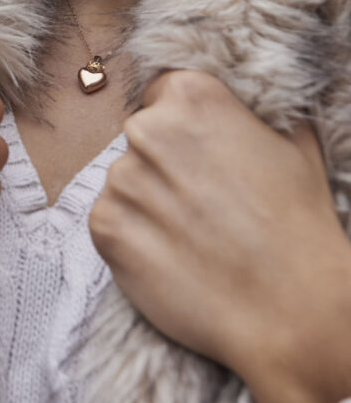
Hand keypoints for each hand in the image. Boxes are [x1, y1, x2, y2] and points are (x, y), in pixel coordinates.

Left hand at [89, 70, 350, 402]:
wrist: (289, 307)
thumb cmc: (298, 225)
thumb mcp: (294, 144)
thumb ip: (254, 115)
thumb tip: (244, 108)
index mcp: (191, 96)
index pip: (163, 95)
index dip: (185, 129)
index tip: (202, 156)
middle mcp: (147, 129)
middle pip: (142, 138)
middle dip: (165, 164)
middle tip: (203, 203)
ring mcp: (121, 178)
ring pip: (126, 182)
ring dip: (149, 202)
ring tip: (194, 236)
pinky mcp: (104, 226)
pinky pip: (110, 221)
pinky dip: (134, 238)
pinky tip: (173, 256)